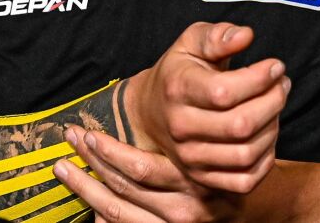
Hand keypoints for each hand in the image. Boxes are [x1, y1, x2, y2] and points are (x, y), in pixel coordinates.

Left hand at [55, 127, 241, 222]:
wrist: (254, 205)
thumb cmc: (228, 161)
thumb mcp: (217, 139)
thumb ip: (189, 125)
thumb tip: (153, 107)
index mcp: (195, 177)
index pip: (139, 167)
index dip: (107, 151)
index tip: (87, 132)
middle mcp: (185, 207)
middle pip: (123, 186)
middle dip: (90, 162)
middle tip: (71, 139)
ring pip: (117, 211)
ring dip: (85, 188)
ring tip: (65, 168)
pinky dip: (103, 217)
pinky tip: (89, 205)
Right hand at [126, 22, 290, 192]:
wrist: (150, 113)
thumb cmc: (179, 71)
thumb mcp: (192, 42)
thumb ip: (218, 35)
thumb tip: (246, 35)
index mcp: (178, 89)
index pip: (225, 92)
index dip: (260, 78)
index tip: (276, 66)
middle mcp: (181, 127)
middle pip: (240, 125)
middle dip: (274, 101)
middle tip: (282, 84)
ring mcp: (190, 157)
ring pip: (246, 153)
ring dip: (273, 127)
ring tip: (275, 105)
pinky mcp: (202, 177)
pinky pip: (244, 181)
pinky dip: (265, 159)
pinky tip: (267, 134)